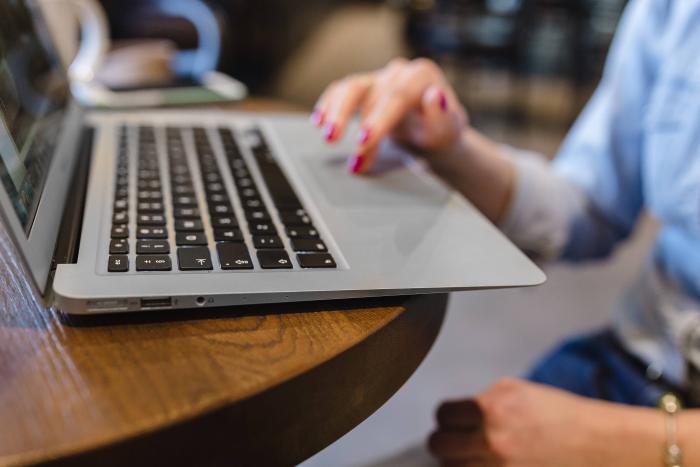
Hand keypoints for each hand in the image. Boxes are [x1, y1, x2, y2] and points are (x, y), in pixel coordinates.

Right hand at [312, 57, 467, 173]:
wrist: (433, 136)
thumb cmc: (440, 133)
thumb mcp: (449, 131)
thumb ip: (444, 116)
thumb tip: (435, 96)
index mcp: (422, 76)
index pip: (396, 96)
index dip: (377, 119)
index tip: (363, 141)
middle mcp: (398, 72)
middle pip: (369, 92)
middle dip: (350, 119)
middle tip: (334, 141)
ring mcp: (378, 79)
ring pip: (350, 89)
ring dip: (335, 112)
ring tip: (327, 136)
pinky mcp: (364, 89)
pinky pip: (340, 92)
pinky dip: (328, 106)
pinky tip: (318, 122)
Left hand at [428, 378, 662, 466]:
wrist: (600, 445)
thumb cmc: (559, 415)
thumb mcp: (516, 393)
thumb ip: (481, 404)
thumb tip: (451, 419)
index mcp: (492, 407)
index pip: (443, 415)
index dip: (447, 419)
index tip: (454, 423)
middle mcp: (492, 438)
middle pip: (439, 445)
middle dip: (447, 443)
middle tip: (461, 443)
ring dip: (460, 463)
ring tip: (478, 458)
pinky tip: (489, 466)